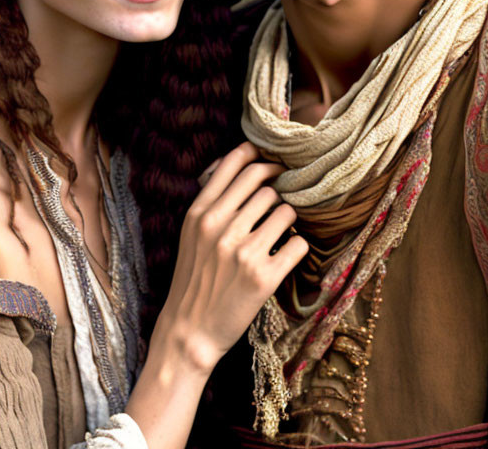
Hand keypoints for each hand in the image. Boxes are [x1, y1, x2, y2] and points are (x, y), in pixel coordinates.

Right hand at [155, 142, 307, 373]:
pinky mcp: (264, 277)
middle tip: (283, 195)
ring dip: (288, 219)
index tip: (269, 159)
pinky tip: (287, 255)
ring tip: (281, 231)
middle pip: (264, 182)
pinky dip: (298, 248)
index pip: (235, 163)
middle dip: (278, 186)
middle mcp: (221, 227)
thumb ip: (212, 202)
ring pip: (286, 210)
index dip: (258, 155)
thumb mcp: (191, 233)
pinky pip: (298, 244)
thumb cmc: (193, 279)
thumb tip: (242, 165)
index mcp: (200, 213)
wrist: (189, 333)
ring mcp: (243, 251)